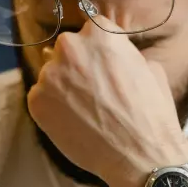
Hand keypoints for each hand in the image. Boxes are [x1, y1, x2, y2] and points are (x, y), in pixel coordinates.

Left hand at [26, 20, 187, 186]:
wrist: (139, 154)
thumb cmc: (151, 112)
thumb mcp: (149, 68)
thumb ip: (123, 54)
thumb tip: (113, 55)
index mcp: (99, 33)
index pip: (89, 32)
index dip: (96, 51)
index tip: (101, 67)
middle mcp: (70, 47)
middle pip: (66, 50)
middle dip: (76, 66)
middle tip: (92, 90)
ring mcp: (49, 74)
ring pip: (51, 75)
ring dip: (62, 87)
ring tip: (83, 111)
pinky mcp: (36, 100)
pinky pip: (41, 98)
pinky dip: (52, 109)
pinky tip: (72, 122)